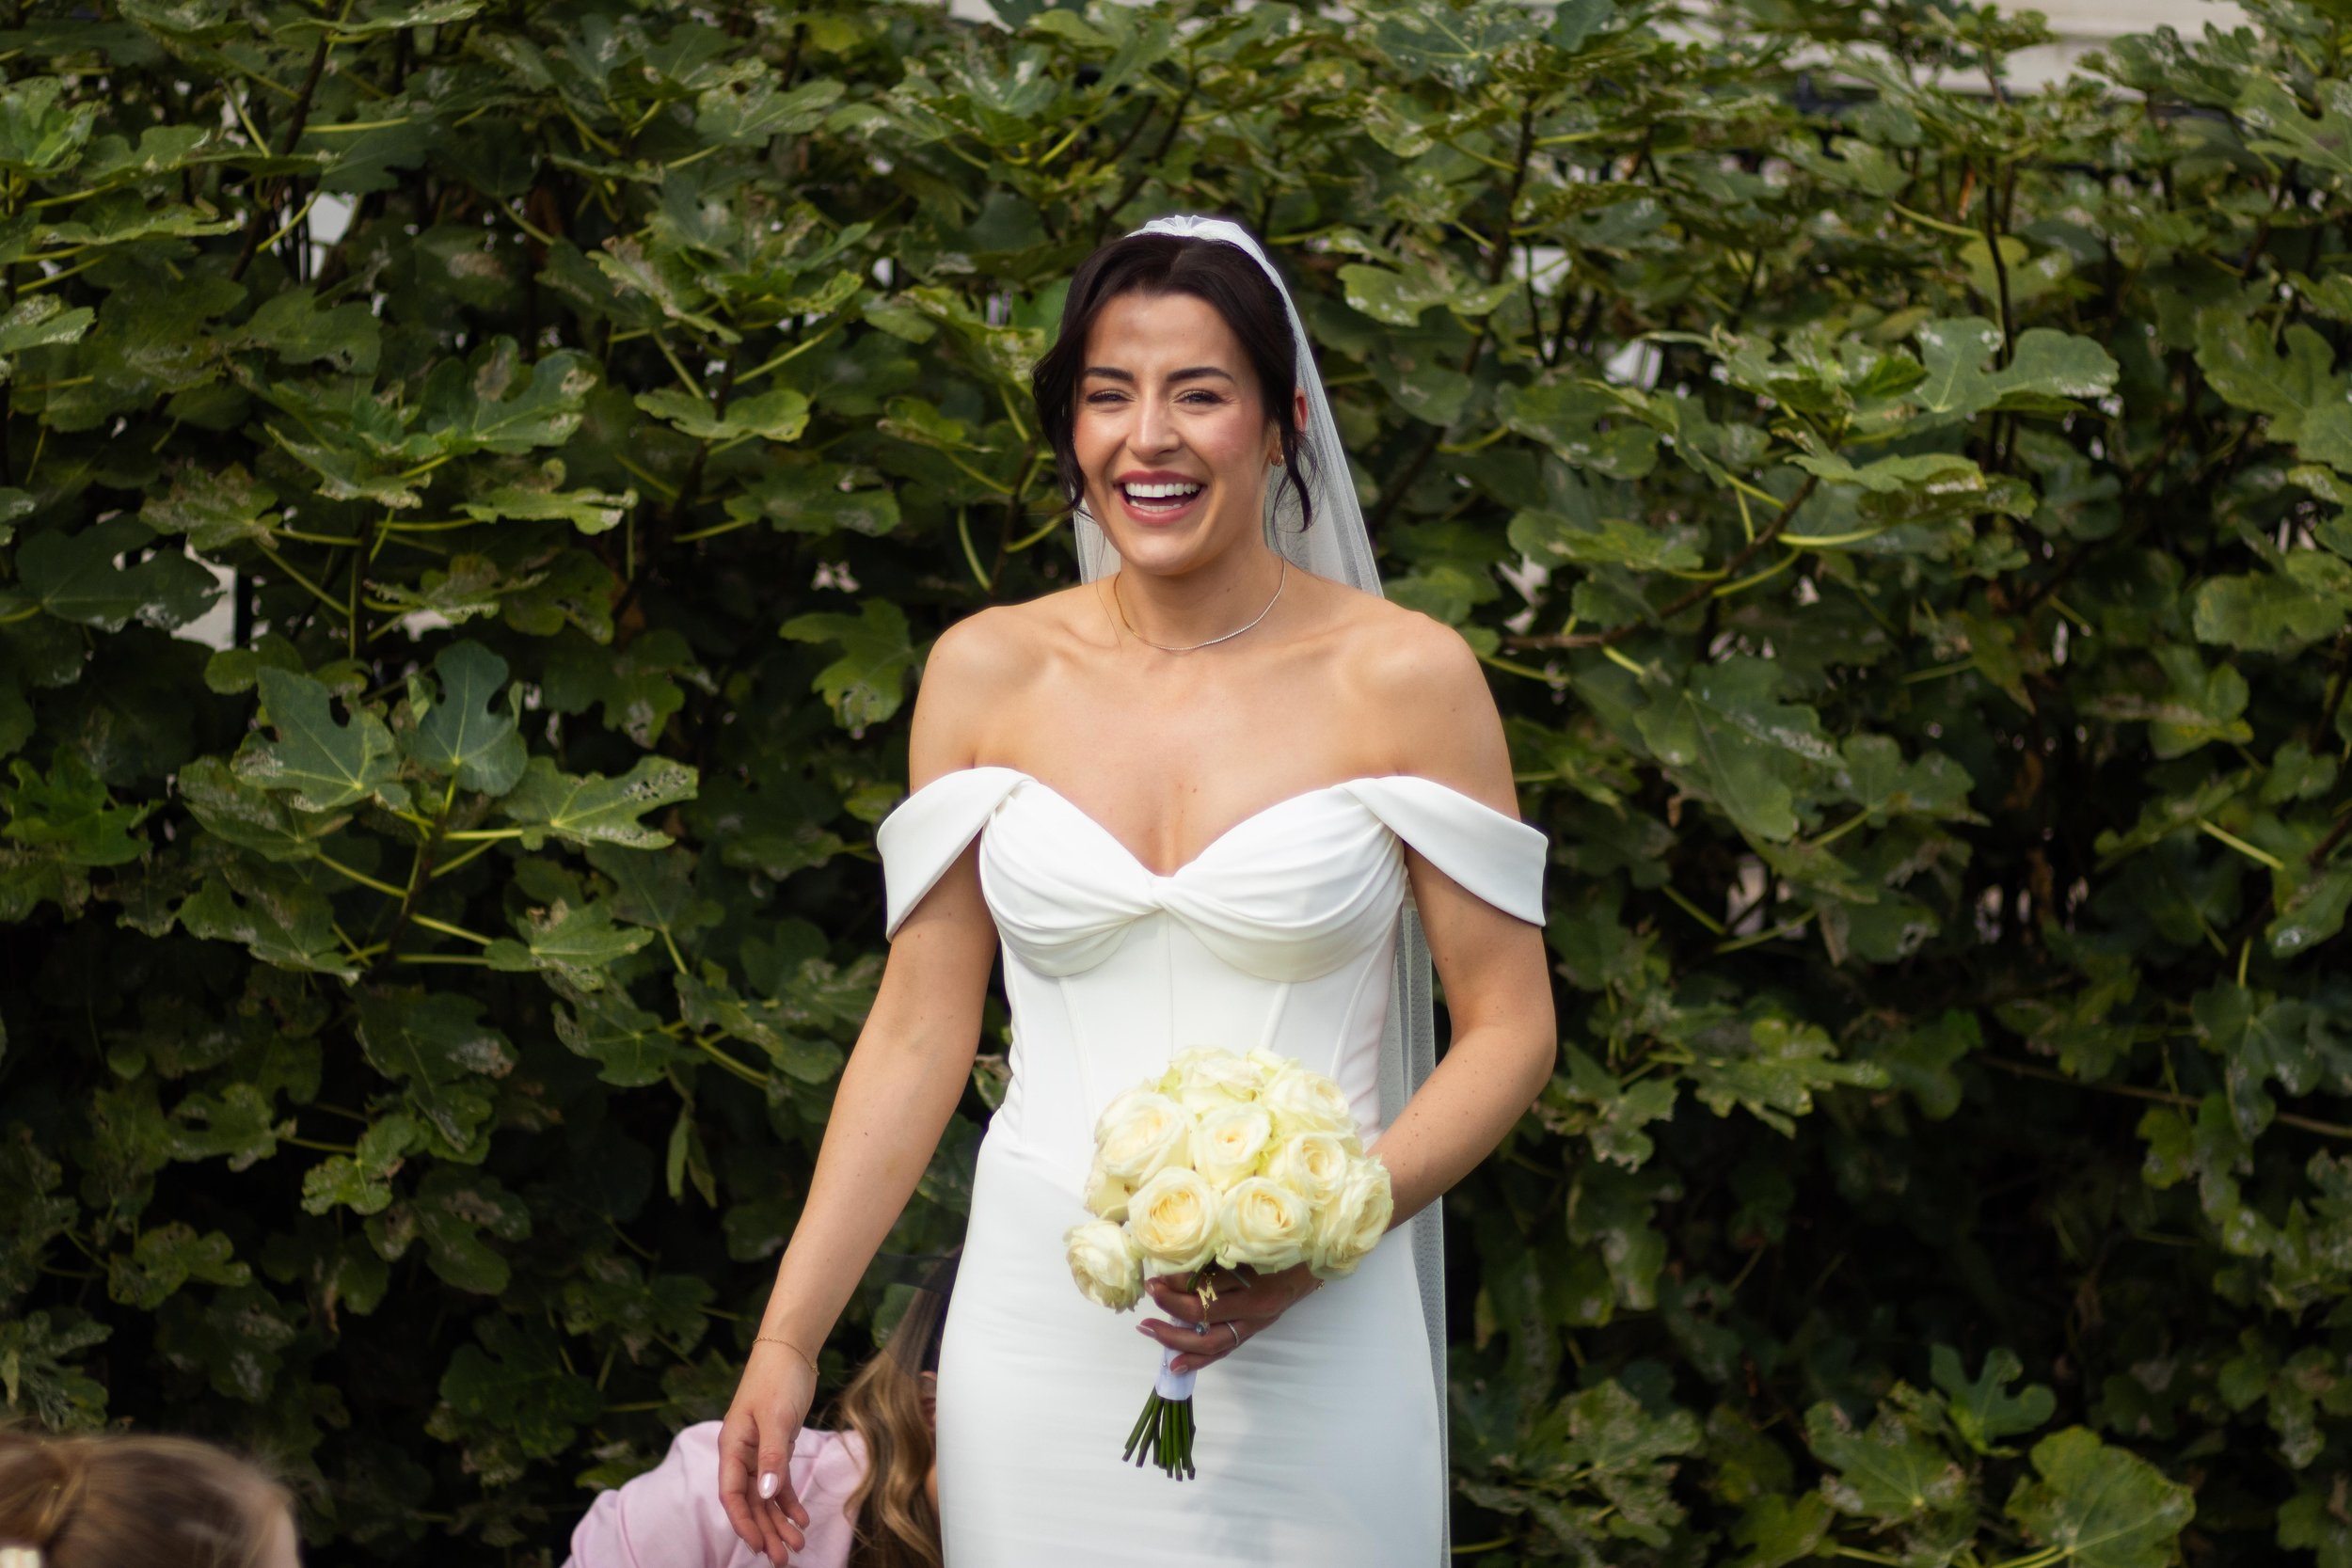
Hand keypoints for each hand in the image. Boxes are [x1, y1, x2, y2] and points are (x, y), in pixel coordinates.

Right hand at [717, 1339, 818, 1564]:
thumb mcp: (776, 1417)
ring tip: (795, 1546)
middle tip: (781, 1559)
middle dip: (765, 1531)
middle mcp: (743, 1455)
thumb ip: (772, 1457)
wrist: (790, 1350)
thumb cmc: (777, 1379)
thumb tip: (766, 1494)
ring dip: (779, 1522)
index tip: (756, 1545)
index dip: (743, 1522)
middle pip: (751, 1502)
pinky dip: (789, 1502)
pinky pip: (780, 1483)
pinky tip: (801, 1519)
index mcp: (733, 1448)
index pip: (732, 1494)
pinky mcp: (777, 1448)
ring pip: (766, 1497)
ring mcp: (760, 1453)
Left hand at [1139, 1262, 1323, 1374]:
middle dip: (1170, 1311)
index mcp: (1256, 1283)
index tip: (1157, 1277)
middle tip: (1149, 1299)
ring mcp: (1254, 1324)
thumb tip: (1177, 1263)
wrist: (1313, 1262)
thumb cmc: (1281, 1245)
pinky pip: (1223, 1350)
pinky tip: (1175, 1364)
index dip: (1177, 1286)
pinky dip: (1198, 1360)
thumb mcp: (1251, 1244)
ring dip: (1176, 1339)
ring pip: (1211, 1342)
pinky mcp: (1252, 1332)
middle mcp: (1256, 1309)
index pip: (1206, 1291)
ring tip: (1150, 1331)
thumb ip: (1218, 1254)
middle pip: (1204, 1319)